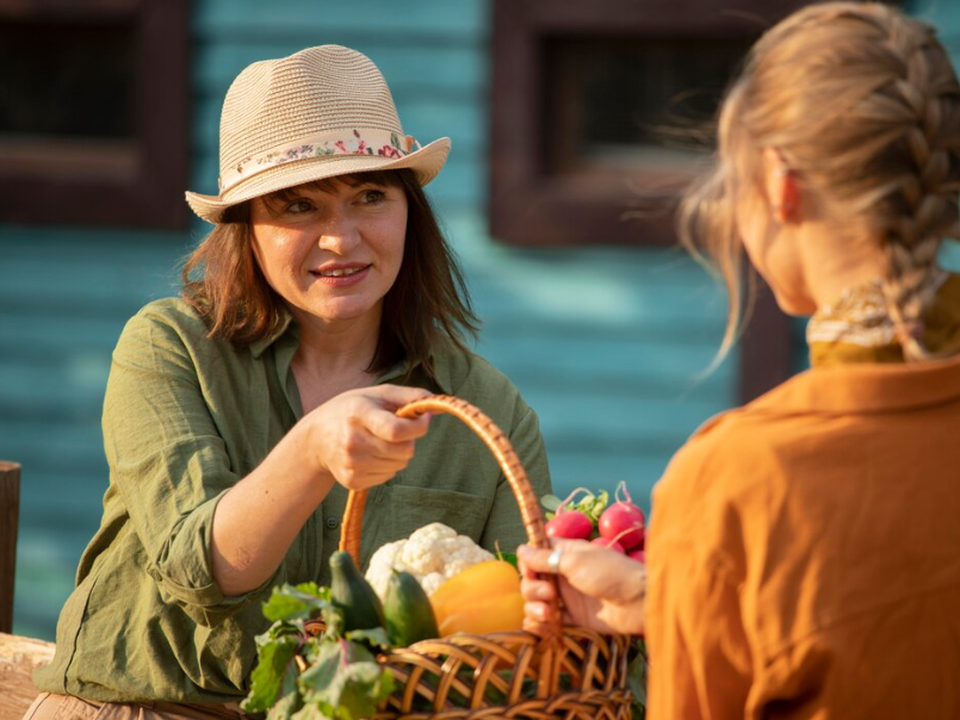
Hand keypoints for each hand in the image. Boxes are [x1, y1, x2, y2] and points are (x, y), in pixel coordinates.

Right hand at [304, 384, 432, 489]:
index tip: (423, 419)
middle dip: (409, 440)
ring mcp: (351, 463)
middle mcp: (351, 440)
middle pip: (404, 451)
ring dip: (398, 453)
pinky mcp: (352, 480)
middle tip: (395, 430)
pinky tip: (371, 454)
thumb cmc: (352, 410)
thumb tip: (439, 406)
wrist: (316, 438)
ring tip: (379, 441)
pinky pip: (388, 476)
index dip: (418, 427)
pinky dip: (387, 466)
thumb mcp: (377, 394)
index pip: (397, 430)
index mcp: (358, 413)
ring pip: (400, 465)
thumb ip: (411, 397)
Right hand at [518, 539, 644, 635]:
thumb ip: (546, 558)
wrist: (636, 603)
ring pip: (536, 600)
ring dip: (534, 607)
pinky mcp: (572, 617)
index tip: (532, 571)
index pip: (535, 554)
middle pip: (532, 580)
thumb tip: (520, 548)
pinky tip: (541, 626)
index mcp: (564, 553)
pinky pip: (547, 620)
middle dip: (532, 588)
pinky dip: (540, 623)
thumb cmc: (609, 574)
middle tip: (550, 594)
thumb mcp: (575, 561)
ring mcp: (567, 596)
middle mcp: (562, 573)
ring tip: (548, 613)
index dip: (529, 563)